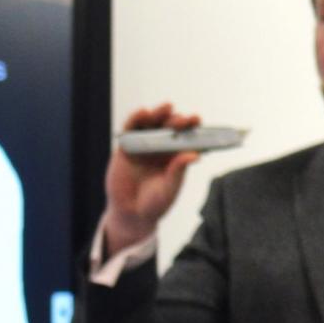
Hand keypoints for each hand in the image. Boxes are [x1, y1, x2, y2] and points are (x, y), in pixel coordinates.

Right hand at [102, 102, 204, 252]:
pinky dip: (136, 118)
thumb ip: (178, 171)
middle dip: (177, 120)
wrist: (130, 215)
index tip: (197, 119)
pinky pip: (131, 129)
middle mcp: (160, 147)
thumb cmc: (154, 204)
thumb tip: (195, 154)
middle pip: (170, 126)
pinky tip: (143, 113)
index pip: (186, 136)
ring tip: (166, 108)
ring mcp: (143, 145)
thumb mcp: (169, 189)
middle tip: (183, 119)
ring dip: (159, 113)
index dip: (192, 126)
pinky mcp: (126, 147)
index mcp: (175, 156)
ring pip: (152, 123)